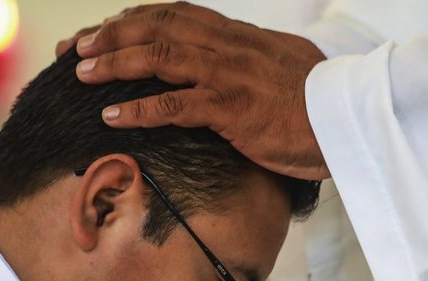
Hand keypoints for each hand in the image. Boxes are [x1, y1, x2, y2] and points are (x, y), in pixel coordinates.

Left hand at [68, 2, 329, 180]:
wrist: (351, 119)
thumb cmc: (317, 101)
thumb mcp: (280, 65)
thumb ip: (247, 60)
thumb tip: (225, 65)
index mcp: (237, 36)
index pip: (174, 16)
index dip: (132, 21)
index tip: (102, 32)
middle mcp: (228, 47)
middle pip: (157, 27)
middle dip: (111, 34)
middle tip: (76, 48)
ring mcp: (229, 76)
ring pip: (160, 58)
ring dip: (116, 63)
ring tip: (81, 74)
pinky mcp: (233, 109)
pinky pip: (176, 105)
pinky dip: (139, 109)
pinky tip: (111, 115)